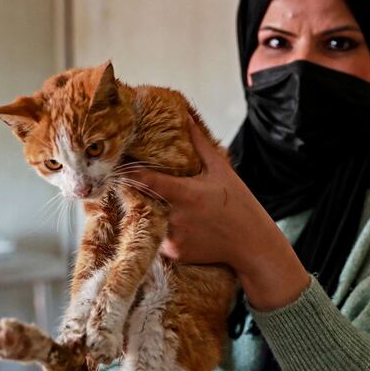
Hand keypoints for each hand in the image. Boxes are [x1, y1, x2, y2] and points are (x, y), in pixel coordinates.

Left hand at [128, 115, 309, 310]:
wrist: (252, 244)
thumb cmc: (239, 204)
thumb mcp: (221, 171)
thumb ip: (200, 144)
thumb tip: (186, 117)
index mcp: (184, 193)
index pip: (145, 180)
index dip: (128, 172)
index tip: (117, 166)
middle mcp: (175, 216)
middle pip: (143, 201)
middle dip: (139, 194)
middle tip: (133, 186)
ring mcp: (173, 237)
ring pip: (151, 222)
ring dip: (153, 214)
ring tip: (163, 208)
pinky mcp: (175, 254)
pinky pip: (160, 240)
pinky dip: (164, 232)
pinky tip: (179, 227)